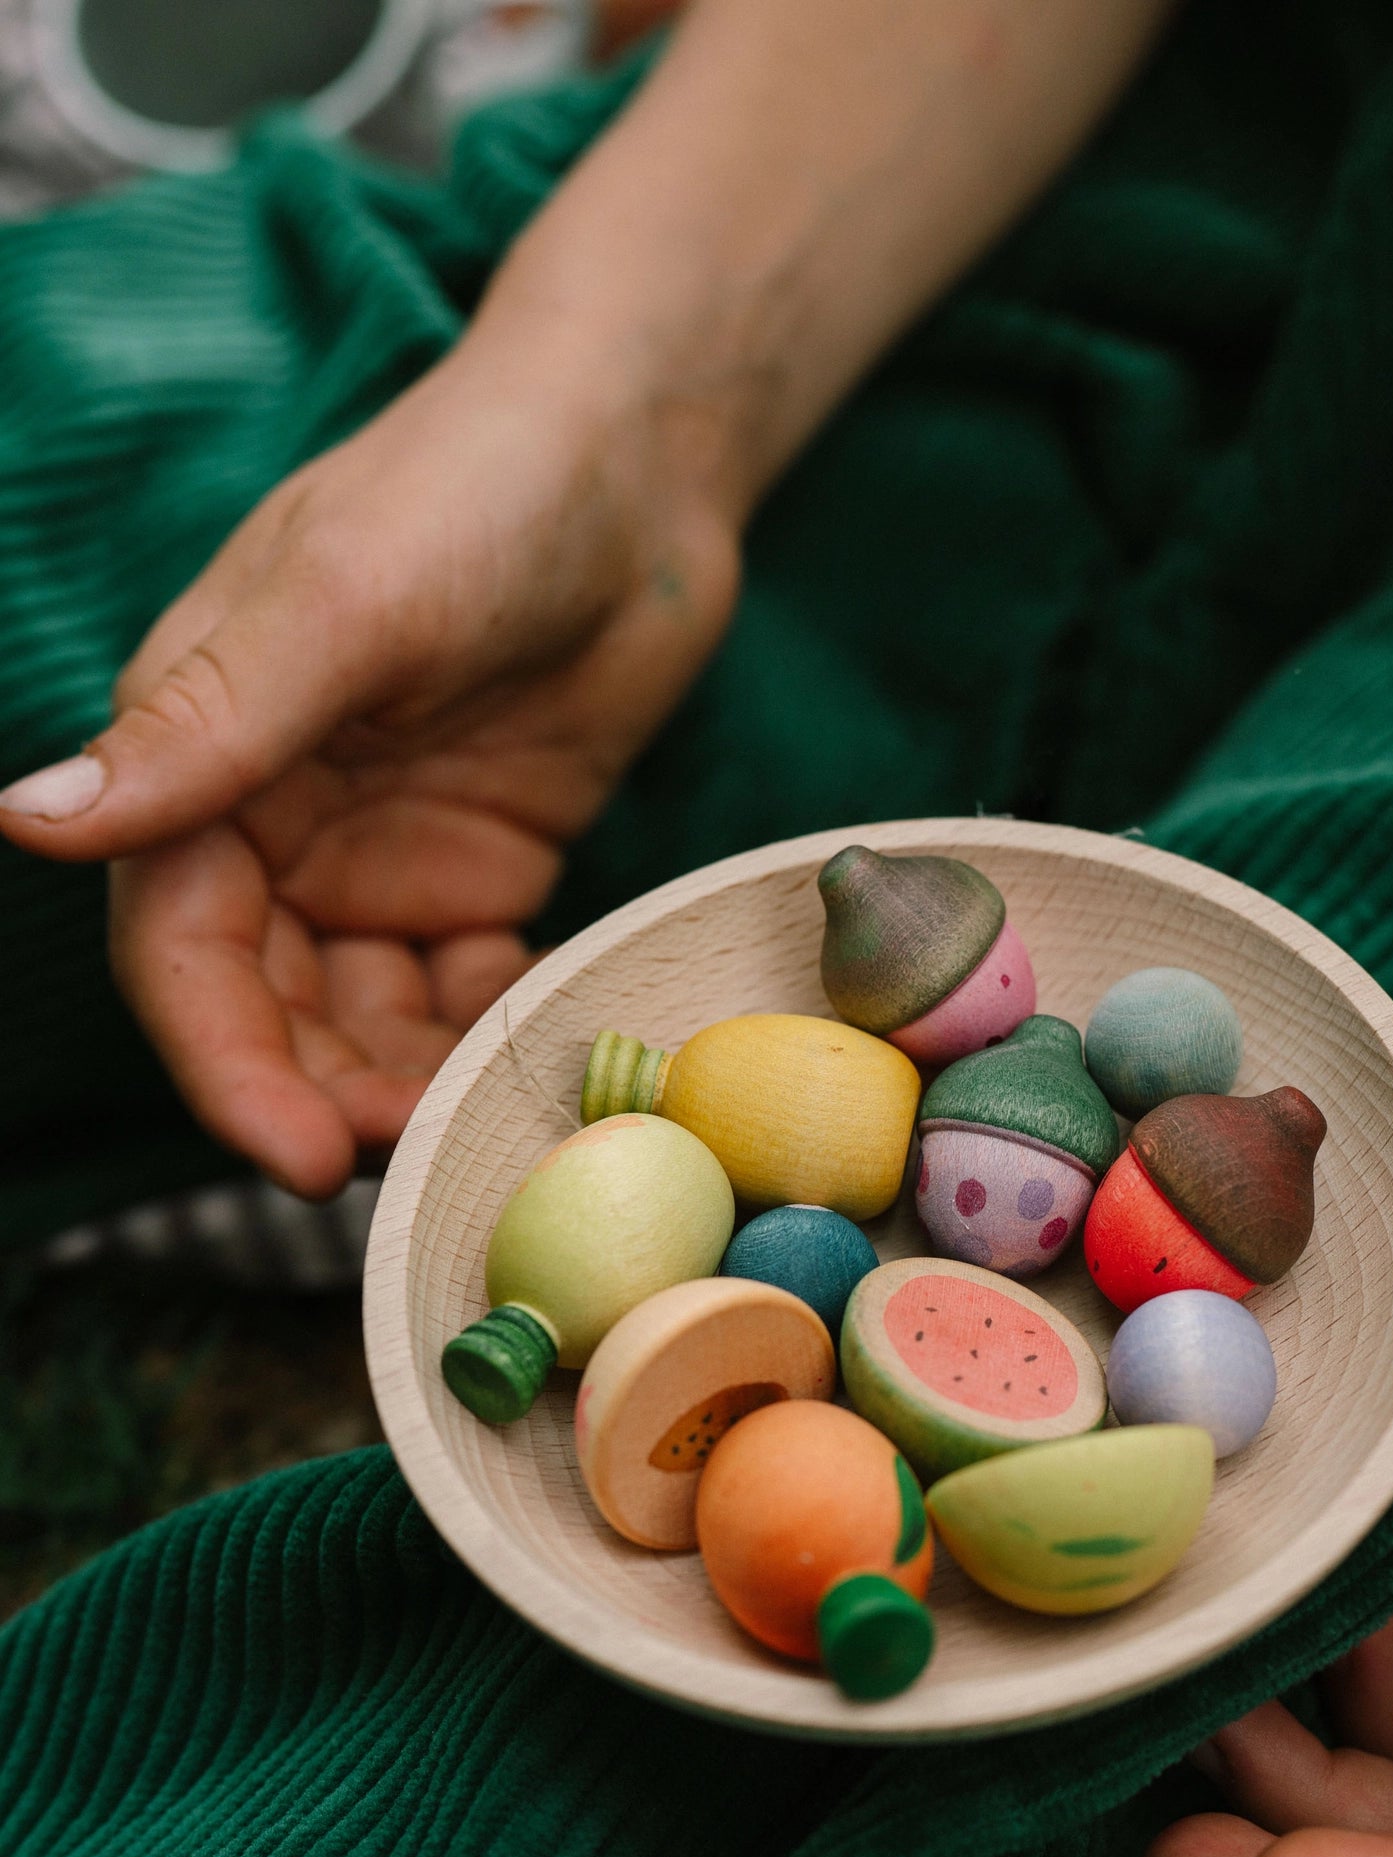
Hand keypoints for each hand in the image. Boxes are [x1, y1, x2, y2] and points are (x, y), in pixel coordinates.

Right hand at [0, 0, 1176, 1198]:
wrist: (640, 466)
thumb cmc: (477, 491)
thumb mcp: (343, 602)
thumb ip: (206, 724)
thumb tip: (30, 818)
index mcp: (206, 751)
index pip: (181, 943)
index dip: (226, 1058)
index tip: (300, 1155)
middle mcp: (277, 817)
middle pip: (268, 1001)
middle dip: (323, 1091)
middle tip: (407, 1163)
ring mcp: (380, 851)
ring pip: (363, 1012)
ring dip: (405, 1079)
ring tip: (474, 1126)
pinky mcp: (482, 868)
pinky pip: (463, 988)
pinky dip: (483, 1032)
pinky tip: (534, 1056)